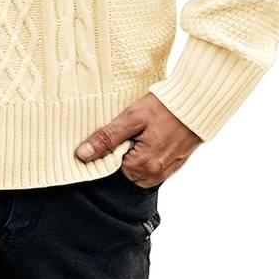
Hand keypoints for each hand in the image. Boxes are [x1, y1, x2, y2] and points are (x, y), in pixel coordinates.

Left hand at [74, 92, 202, 186]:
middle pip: (125, 171)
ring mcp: (166, 172)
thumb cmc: (164, 107)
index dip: (109, 150)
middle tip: (131, 130)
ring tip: (142, 132)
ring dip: (135, 153)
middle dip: (123, 152)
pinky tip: (151, 136)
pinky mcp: (174, 165)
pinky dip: (147, 154)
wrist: (196, 102)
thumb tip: (82, 155)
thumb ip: (106, 138)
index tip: (116, 134)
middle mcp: (155, 175)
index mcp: (143, 166)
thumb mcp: (131, 118)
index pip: (111, 168)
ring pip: (138, 169)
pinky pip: (152, 167)